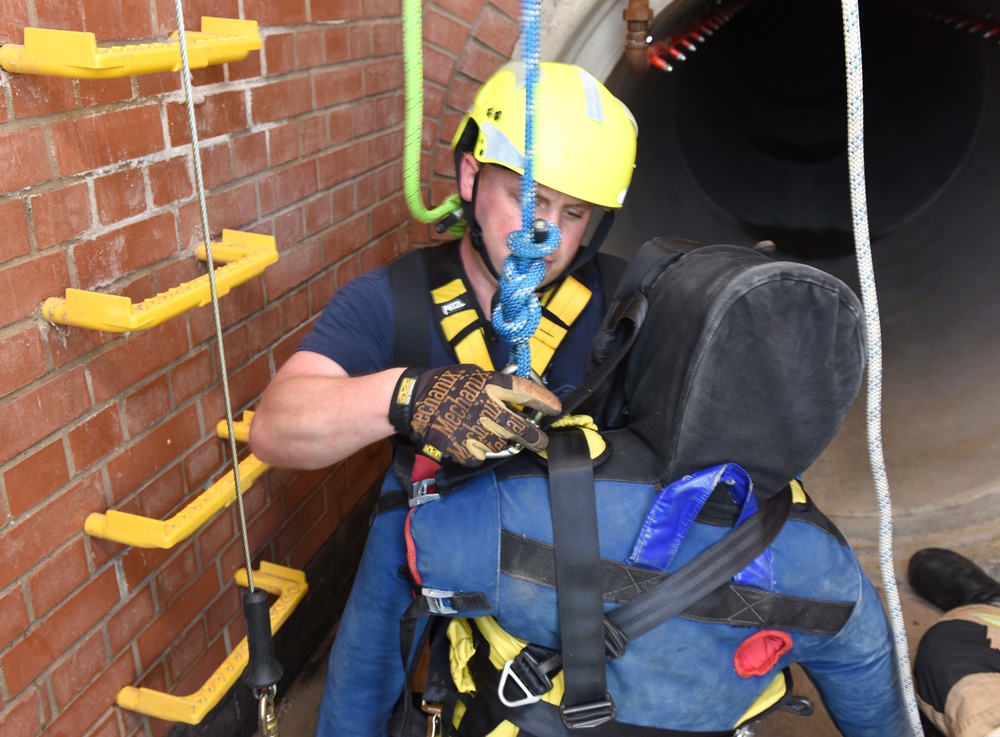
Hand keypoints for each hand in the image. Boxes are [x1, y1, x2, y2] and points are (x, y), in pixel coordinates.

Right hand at [389, 365, 560, 466]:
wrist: (413, 400)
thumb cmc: (445, 384)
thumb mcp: (473, 374)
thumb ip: (495, 383)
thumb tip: (518, 391)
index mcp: (489, 386)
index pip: (526, 393)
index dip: (544, 402)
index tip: (555, 408)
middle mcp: (485, 408)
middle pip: (521, 429)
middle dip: (535, 438)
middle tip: (540, 441)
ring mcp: (474, 431)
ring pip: (501, 445)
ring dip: (502, 443)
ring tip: (491, 436)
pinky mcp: (462, 449)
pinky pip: (481, 456)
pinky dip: (479, 452)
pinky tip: (470, 441)